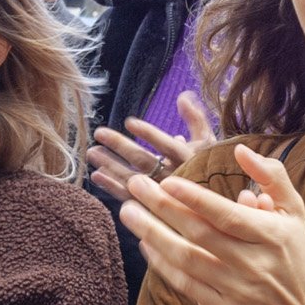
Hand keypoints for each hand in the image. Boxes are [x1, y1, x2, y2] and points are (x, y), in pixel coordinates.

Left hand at [88, 91, 218, 199]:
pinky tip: (97, 176)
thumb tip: (183, 95)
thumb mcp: (208, 144)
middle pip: (145, 161)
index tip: (129, 122)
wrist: (211, 210)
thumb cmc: (209, 172)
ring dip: (110, 165)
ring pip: (133, 179)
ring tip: (92, 153)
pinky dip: (111, 187)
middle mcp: (175, 178)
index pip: (168, 145)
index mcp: (190, 161)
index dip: (149, 134)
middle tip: (99, 132)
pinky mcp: (152, 210)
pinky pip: (129, 198)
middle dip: (120, 146)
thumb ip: (196, 119)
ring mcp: (162, 196)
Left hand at [118, 143, 304, 304]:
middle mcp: (254, 264)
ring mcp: (237, 289)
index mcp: (272, 236)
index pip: (227, 215)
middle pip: (200, 234)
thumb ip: (272, 177)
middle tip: (136, 186)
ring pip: (187, 260)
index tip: (167, 181)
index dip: (195, 198)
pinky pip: (186, 285)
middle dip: (163, 208)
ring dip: (154, 234)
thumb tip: (241, 150)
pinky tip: (146, 244)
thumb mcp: (296, 212)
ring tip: (129, 212)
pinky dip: (163, 265)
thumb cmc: (297, 256)